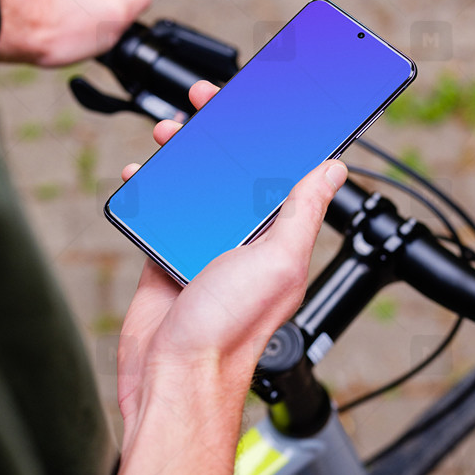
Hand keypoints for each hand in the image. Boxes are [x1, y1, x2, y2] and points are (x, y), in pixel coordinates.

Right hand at [112, 80, 346, 474]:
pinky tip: (142, 173)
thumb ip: (302, 213)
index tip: (263, 99)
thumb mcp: (278, 261)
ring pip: (194, 183)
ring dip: (182, 152)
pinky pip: (160, 210)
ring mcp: (201, 245)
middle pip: (233, 168)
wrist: (174, 376)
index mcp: (277, 238)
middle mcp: (243, 239)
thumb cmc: (229, 331)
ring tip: (170, 132)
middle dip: (220, 129)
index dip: (273, 131)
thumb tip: (333, 170)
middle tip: (205, 102)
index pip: (281, 170)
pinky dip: (150, 186)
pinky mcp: (165, 256)